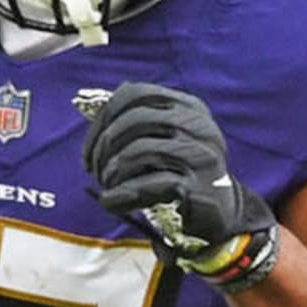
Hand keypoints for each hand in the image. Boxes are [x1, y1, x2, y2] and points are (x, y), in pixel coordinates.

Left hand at [80, 82, 279, 291]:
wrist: (221, 212)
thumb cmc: (182, 173)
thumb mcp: (163, 140)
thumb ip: (134, 124)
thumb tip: (86, 104)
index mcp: (188, 106)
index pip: (134, 94)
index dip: (102, 119)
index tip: (90, 150)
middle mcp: (198, 125)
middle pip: (134, 119)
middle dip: (104, 147)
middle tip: (96, 171)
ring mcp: (201, 155)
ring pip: (140, 149)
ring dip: (112, 171)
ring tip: (108, 186)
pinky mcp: (199, 187)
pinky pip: (150, 184)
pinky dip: (121, 194)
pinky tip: (111, 201)